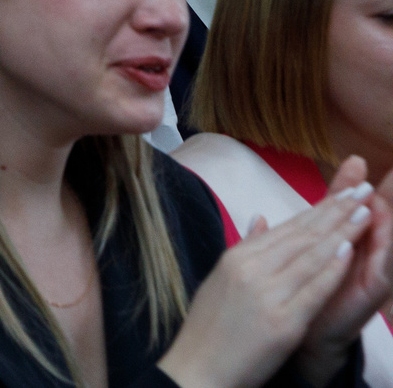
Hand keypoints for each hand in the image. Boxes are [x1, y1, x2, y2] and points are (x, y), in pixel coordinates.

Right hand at [158, 175, 380, 387]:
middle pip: (301, 235)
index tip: (343, 193)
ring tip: (364, 212)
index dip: (318, 209)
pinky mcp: (281, 321)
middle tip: (362, 190)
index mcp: (236, 258)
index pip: (286, 228)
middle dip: (335, 211)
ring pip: (310, 256)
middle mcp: (250, 269)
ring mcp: (266, 294)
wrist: (196, 370)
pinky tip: (349, 250)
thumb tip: (262, 219)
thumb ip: (245, 249)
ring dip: (341, 232)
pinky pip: (312, 289)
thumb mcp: (220, 281)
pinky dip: (332, 268)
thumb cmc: (209, 331)